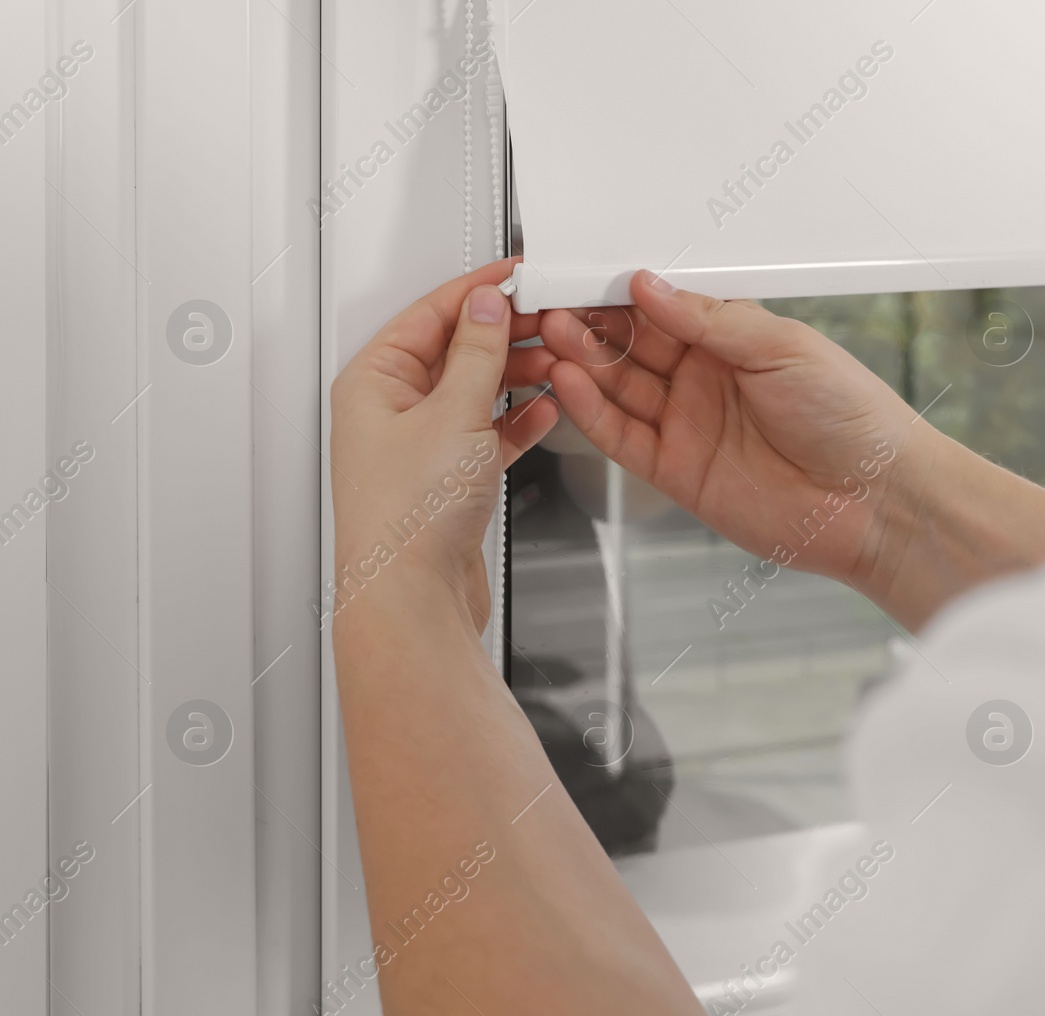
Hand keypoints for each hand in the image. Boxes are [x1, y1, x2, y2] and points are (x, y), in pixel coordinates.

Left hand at [330, 259, 559, 632]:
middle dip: (505, 335)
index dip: (478, 290)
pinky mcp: (447, 479)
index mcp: (374, 381)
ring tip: (557, 365)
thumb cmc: (407, 519)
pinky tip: (543, 414)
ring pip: (475, 392)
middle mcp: (391, 410)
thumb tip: (488, 307)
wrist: (413, 598)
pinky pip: (486, 433)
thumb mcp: (454, 414)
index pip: (431, 314)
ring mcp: (420, 445)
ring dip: (516, 377)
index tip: (518, 276)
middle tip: (551, 321)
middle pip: (455, 351)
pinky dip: (516, 422)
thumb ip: (479, 354)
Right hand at [541, 271, 923, 589]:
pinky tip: (571, 384)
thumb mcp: (784, 346)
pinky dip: (592, 413)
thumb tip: (653, 287)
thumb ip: (712, 319)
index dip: (620, 293)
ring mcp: (688, 426)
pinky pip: (622, 438)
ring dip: (583, 362)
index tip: (582, 275)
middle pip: (631, 346)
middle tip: (552, 305)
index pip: (662, 308)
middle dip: (590, 324)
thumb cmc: (853, 419)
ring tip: (551, 337)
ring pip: (619, 388)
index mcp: (734, 342)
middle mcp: (706, 381)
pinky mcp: (677, 472)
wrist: (874, 500)